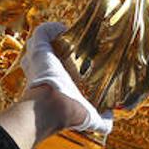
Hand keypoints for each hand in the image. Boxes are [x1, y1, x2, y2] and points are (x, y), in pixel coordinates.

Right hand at [20, 22, 110, 136]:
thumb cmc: (70, 114)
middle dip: (50, 49)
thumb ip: (103, 120)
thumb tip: (112, 116)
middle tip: (69, 43)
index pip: (47, 73)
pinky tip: (63, 27)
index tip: (74, 58)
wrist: (56, 107)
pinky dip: (51, 27)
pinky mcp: (39, 51)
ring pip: (36, 42)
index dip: (57, 65)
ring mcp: (38, 61)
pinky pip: (41, 32)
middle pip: (38, 57)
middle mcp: (42, 73)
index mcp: (51, 86)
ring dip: (49, 36)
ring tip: (66, 32)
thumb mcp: (91, 119)